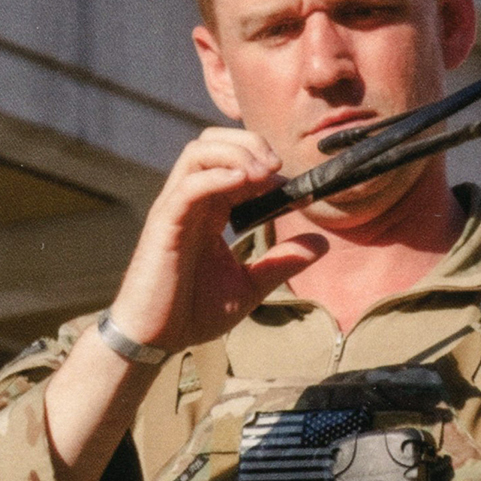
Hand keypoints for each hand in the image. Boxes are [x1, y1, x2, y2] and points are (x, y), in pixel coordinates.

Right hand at [107, 126, 334, 362]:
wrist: (157, 339)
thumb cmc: (193, 311)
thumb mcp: (250, 285)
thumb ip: (282, 261)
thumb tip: (323, 243)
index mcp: (209, 210)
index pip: (234, 162)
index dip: (266, 164)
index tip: (295, 188)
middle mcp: (191, 201)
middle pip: (213, 142)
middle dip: (249, 144)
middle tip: (277, 168)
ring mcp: (175, 209)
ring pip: (198, 153)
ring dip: (235, 153)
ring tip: (263, 173)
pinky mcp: (164, 224)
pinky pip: (187, 186)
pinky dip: (215, 176)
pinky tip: (242, 182)